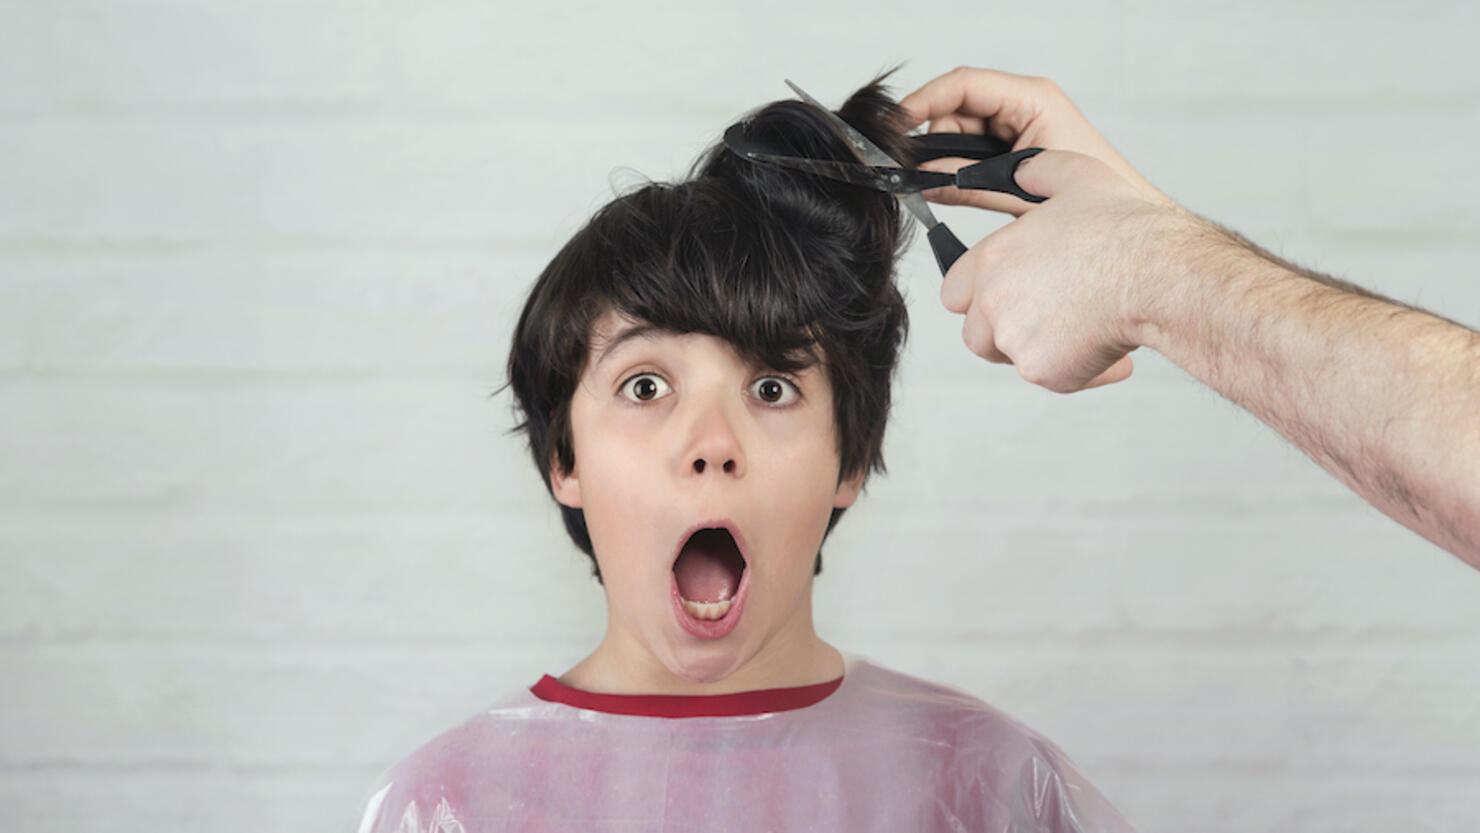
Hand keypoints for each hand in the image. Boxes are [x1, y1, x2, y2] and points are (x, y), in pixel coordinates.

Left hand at [899, 68, 1210, 391]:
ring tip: (1076, 334)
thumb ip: (1038, 172)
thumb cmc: (1125, 227)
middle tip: (1043, 321)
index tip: (1010, 295)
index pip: (954, 290)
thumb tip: (1021, 170)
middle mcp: (993, 300)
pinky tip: (1112, 355)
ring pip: (1008, 358)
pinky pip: (1051, 378)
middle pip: (974, 333)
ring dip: (1034, 351)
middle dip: (1001, 332)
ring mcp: (1014, 338)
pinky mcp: (1043, 371)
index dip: (980, 296)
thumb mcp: (1077, 177)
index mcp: (993, 258)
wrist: (1159, 274)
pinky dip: (1077, 372)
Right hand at [900, 66, 1171, 213]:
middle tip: (913, 172)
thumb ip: (967, 183)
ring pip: (957, 134)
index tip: (895, 123)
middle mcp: (1022, 106)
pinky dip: (955, 170)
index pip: (964, 85)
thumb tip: (923, 180)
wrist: (1124, 233)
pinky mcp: (1012, 149)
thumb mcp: (1018, 193)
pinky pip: (968, 152)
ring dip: (944, 160)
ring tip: (940, 187)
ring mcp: (1016, 126)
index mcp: (1032, 100)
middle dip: (932, 141)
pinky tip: (952, 189)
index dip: (924, 101)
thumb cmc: (1090, 204)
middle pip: (955, 110)